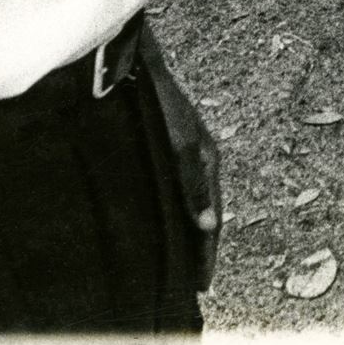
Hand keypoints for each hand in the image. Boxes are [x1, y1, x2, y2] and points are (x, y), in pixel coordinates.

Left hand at [139, 27, 221, 291]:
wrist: (130, 60)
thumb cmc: (157, 100)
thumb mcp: (178, 144)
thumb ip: (193, 185)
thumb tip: (208, 227)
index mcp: (207, 158)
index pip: (213, 217)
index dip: (206, 252)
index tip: (200, 284)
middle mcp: (196, 156)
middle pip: (200, 211)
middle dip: (197, 245)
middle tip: (188, 280)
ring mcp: (177, 150)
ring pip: (182, 200)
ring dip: (180, 228)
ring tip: (171, 258)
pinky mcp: (158, 145)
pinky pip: (167, 187)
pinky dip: (166, 210)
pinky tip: (150, 220)